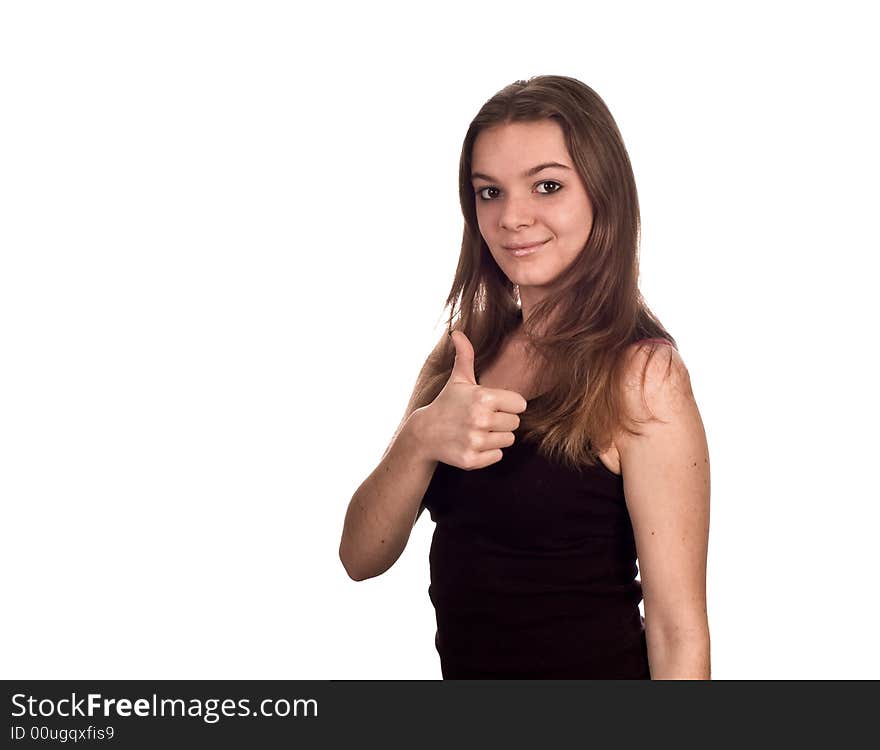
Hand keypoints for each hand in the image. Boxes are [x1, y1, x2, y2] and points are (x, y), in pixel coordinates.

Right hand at [417, 331, 527, 469]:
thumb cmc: (447, 403)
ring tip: (477, 431)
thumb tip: (456, 332)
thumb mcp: (458, 379)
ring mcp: (475, 441)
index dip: (508, 405)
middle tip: (483, 419)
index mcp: (483, 398)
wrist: (424, 434)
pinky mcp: (471, 460)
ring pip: (508, 440)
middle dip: (502, 422)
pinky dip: (488, 453)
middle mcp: (480, 420)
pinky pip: (497, 456)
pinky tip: (473, 444)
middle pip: (515, 424)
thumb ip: (465, 355)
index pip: (520, 405)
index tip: (493, 405)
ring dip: (496, 437)